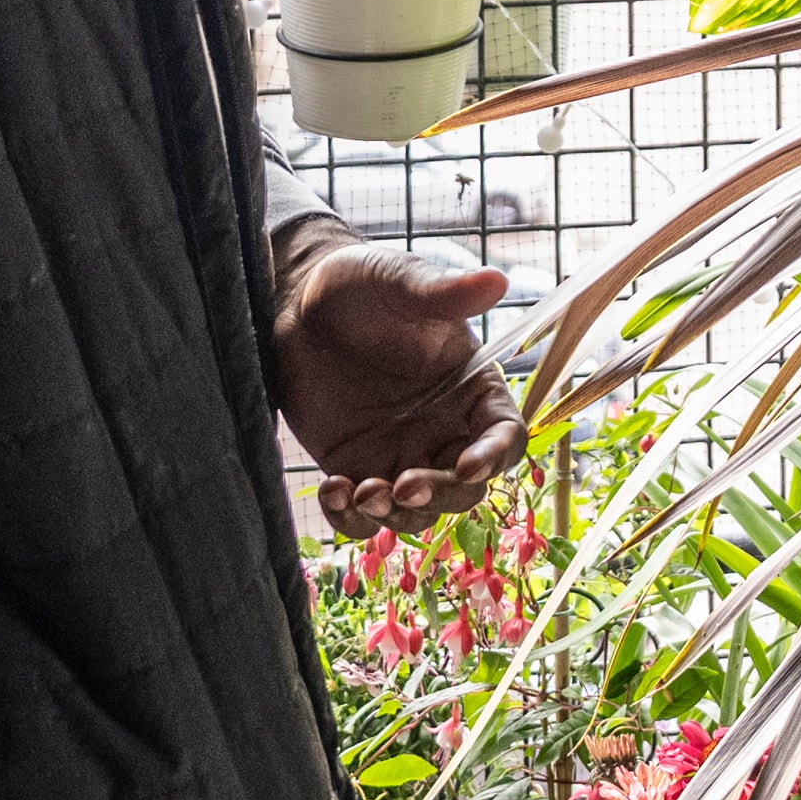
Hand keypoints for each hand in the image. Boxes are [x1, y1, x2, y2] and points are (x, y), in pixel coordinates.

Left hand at [271, 238, 522, 536]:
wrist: (295, 302)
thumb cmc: (360, 284)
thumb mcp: (400, 282)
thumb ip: (444, 292)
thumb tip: (496, 280)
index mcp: (471, 388)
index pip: (505, 435)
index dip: (496, 456)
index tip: (470, 464)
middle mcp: (443, 429)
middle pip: (465, 487)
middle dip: (440, 495)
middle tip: (403, 486)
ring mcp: (399, 454)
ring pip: (417, 512)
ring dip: (395, 515)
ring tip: (360, 492)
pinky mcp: (355, 468)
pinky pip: (364, 515)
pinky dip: (352, 519)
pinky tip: (332, 491)